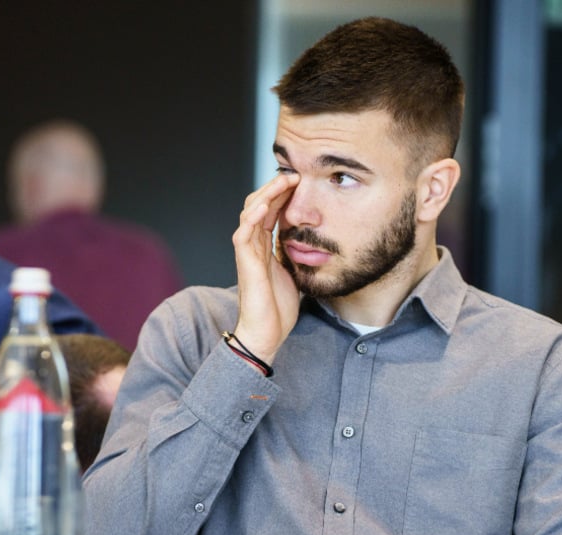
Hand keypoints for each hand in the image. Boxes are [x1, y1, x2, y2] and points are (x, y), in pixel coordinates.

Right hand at [230, 172, 300, 364]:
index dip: (283, 193)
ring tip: (284, 180)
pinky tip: (265, 205)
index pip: (271, 210)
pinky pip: (244, 233)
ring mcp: (247, 252)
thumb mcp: (295, 273)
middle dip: (276, 187)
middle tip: (295, 173)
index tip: (301, 180)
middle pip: (259, 204)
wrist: (265, 334)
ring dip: (266, 194)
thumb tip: (317, 242)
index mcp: (265, 246)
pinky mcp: (244, 262)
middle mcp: (254, 244)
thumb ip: (298, 255)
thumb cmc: (278, 308)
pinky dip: (253, 217)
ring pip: (250, 212)